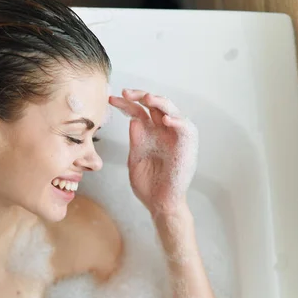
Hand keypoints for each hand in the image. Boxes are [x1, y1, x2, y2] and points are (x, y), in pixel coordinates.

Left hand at [109, 89, 197, 215]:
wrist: (160, 203)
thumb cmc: (148, 185)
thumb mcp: (135, 158)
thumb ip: (135, 139)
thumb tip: (133, 120)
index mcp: (148, 133)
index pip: (138, 111)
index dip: (125, 103)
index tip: (111, 99)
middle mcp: (162, 131)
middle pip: (154, 105)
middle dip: (140, 96)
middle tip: (126, 93)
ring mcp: (174, 137)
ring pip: (171, 110)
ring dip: (160, 102)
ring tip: (147, 99)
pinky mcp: (186, 147)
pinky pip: (186, 128)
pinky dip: (177, 121)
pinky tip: (165, 120)